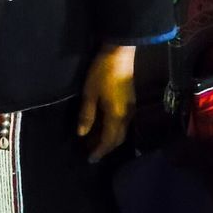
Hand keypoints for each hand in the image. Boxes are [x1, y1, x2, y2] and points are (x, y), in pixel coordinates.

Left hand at [77, 44, 135, 161]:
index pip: (109, 141)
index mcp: (116, 116)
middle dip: (105, 147)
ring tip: (94, 140)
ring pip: (121, 131)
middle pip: (118, 138)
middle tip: (91, 152)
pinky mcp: (130, 102)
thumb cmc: (102, 73)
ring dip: (109, 138)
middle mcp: (127, 116)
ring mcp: (131, 108)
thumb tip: (81, 134)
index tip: (90, 159)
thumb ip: (86, 115)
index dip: (99, 151)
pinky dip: (113, 129)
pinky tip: (103, 125)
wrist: (120, 53)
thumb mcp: (89, 93)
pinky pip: (123, 122)